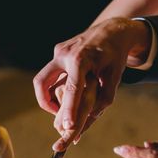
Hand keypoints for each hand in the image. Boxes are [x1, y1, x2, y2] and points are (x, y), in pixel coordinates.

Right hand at [33, 18, 152, 149]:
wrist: (112, 30)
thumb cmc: (116, 55)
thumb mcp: (116, 76)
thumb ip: (106, 97)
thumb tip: (92, 115)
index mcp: (81, 59)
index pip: (71, 89)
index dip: (68, 110)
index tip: (67, 127)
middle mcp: (64, 54)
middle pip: (42, 83)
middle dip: (45, 104)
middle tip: (57, 117)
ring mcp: (58, 51)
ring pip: (43, 79)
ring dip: (48, 96)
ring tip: (64, 107)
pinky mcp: (58, 52)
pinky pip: (51, 73)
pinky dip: (56, 86)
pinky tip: (69, 92)